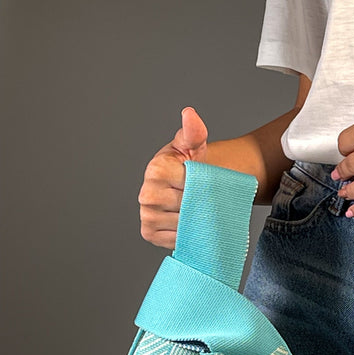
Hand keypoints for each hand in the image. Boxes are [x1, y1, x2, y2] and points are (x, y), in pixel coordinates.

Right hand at [138, 106, 207, 248]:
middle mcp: (146, 195)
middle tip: (205, 196)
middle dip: (203, 204)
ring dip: (199, 221)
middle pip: (190, 208)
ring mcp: (147, 216)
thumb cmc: (189, 164)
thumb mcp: (194, 146)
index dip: (204, 186)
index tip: (204, 180)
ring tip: (199, 209)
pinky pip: (179, 240)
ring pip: (186, 225)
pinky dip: (190, 234)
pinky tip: (190, 222)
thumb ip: (194, 132)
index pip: (192, 187)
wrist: (182, 185)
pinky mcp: (149, 233)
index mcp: (156, 170)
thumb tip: (190, 115)